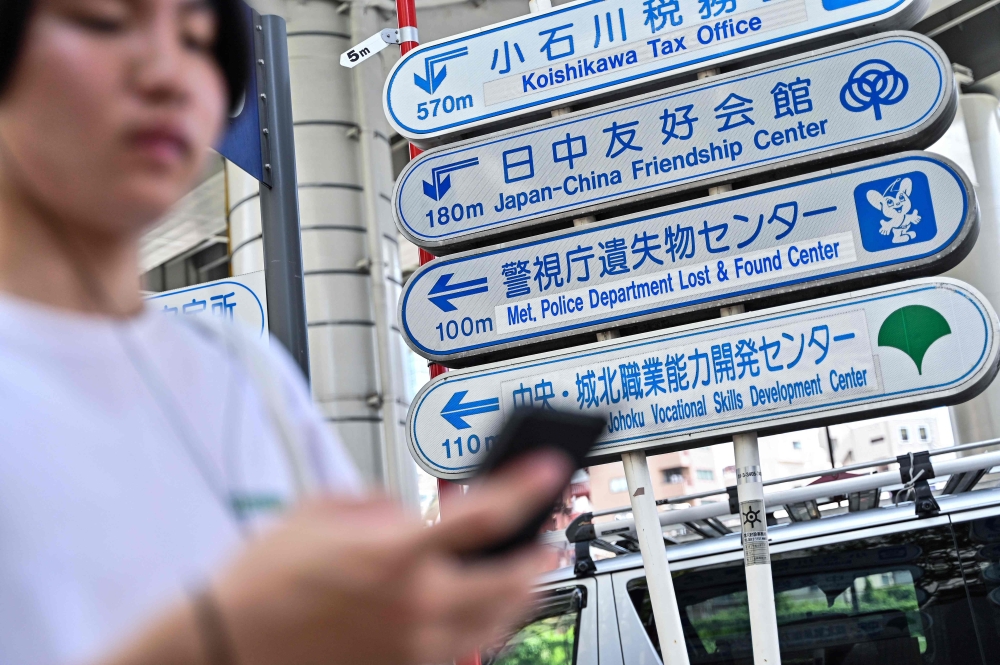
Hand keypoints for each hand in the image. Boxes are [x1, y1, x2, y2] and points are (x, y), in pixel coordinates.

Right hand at [210, 451, 571, 664]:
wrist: (228, 643)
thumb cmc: (263, 581)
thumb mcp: (318, 512)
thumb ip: (376, 505)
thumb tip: (406, 513)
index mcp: (395, 553)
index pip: (484, 513)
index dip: (526, 485)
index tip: (547, 470)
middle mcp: (414, 604)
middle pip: (509, 581)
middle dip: (539, 559)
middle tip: (549, 542)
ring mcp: (411, 646)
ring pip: (494, 624)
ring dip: (520, 598)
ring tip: (526, 577)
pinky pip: (462, 654)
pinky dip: (484, 631)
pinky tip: (484, 616)